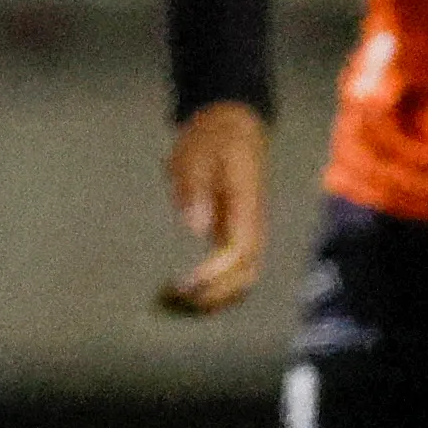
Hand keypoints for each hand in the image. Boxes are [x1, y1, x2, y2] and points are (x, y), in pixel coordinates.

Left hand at [158, 100, 270, 317]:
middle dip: (216, 293)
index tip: (185, 282)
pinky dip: (215, 287)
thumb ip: (196, 187)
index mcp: (246, 203)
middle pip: (247, 273)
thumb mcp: (197, 153)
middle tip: (176, 298)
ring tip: (178, 302)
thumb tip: (196, 227)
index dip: (215, 273)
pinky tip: (187, 293)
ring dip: (216, 295)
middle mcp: (251, 224)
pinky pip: (234, 270)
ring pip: (245, 277)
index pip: (240, 250)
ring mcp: (246, 231)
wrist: (232, 125)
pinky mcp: (235, 235)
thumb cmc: (212, 138)